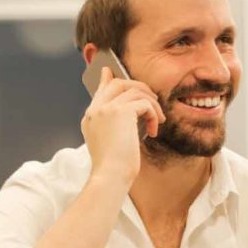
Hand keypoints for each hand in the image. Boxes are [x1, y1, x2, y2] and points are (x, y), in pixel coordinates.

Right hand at [80, 66, 164, 185]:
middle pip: (118, 83)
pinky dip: (153, 114)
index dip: (107, 79)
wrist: (110, 176)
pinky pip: (144, 103)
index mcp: (90, 118)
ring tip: (157, 120)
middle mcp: (95, 110)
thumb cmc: (113, 168)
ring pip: (134, 90)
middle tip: (152, 99)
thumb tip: (131, 114)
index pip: (100, 90)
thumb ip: (116, 125)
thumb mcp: (111, 143)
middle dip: (138, 87)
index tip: (109, 71)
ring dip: (151, 103)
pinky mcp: (120, 111)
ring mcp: (106, 109)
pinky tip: (154, 130)